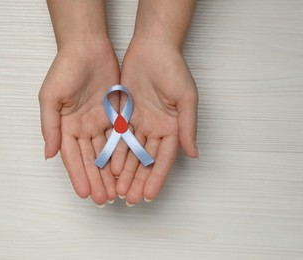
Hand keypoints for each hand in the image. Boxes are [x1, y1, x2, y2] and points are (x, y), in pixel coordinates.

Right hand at [39, 40, 119, 205]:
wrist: (87, 47)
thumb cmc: (65, 69)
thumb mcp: (51, 98)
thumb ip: (50, 127)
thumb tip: (49, 154)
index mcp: (65, 126)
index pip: (72, 157)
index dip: (78, 175)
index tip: (84, 194)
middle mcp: (83, 127)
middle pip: (90, 159)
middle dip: (96, 180)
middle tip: (103, 200)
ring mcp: (100, 122)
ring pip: (107, 152)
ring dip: (110, 172)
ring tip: (116, 191)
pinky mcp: (116, 114)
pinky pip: (121, 137)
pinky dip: (123, 154)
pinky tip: (127, 169)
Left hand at [114, 40, 198, 204]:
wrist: (152, 48)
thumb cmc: (174, 70)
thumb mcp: (186, 99)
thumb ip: (187, 127)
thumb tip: (194, 154)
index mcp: (173, 128)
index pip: (164, 159)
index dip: (157, 177)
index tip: (150, 196)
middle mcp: (156, 129)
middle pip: (146, 160)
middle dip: (138, 180)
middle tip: (130, 199)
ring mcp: (139, 123)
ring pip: (130, 152)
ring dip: (125, 171)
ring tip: (118, 189)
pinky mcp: (124, 114)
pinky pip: (118, 137)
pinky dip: (114, 152)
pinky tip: (108, 167)